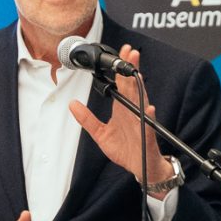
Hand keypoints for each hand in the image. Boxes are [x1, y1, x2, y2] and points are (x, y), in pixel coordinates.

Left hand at [69, 44, 173, 194]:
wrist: (142, 168)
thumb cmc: (126, 149)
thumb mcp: (100, 134)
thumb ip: (87, 119)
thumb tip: (72, 105)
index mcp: (123, 110)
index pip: (122, 85)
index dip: (121, 69)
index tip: (122, 52)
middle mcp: (133, 113)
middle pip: (133, 88)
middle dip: (131, 71)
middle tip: (131, 53)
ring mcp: (142, 123)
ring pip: (141, 102)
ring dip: (140, 89)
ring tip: (137, 75)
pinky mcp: (147, 137)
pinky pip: (147, 127)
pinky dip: (147, 118)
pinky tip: (147, 109)